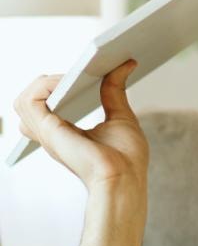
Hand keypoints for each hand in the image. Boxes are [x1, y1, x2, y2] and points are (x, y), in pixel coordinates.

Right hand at [11, 61, 144, 189]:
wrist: (125, 180)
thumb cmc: (126, 161)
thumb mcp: (121, 117)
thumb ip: (115, 91)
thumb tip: (125, 65)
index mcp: (65, 134)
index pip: (44, 107)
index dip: (56, 88)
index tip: (79, 75)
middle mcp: (51, 134)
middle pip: (28, 102)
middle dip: (47, 83)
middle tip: (74, 74)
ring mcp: (47, 133)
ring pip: (23, 101)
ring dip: (43, 83)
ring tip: (70, 77)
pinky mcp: (48, 130)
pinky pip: (30, 100)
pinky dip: (45, 86)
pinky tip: (67, 81)